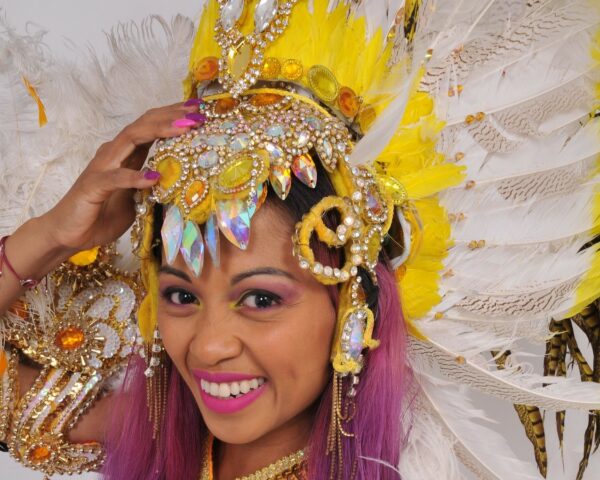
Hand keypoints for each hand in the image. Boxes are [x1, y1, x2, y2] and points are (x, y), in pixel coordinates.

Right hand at [39, 101, 201, 253]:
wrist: (70, 233)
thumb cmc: (104, 214)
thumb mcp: (139, 198)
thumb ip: (156, 185)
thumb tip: (186, 182)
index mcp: (126, 154)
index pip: (151, 126)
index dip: (174, 116)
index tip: (199, 110)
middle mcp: (114, 153)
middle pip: (144, 124)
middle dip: (172, 116)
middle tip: (198, 113)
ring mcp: (103, 167)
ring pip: (131, 139)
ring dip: (159, 131)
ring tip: (184, 129)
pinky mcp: (94, 186)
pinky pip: (115, 177)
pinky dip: (134, 176)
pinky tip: (153, 176)